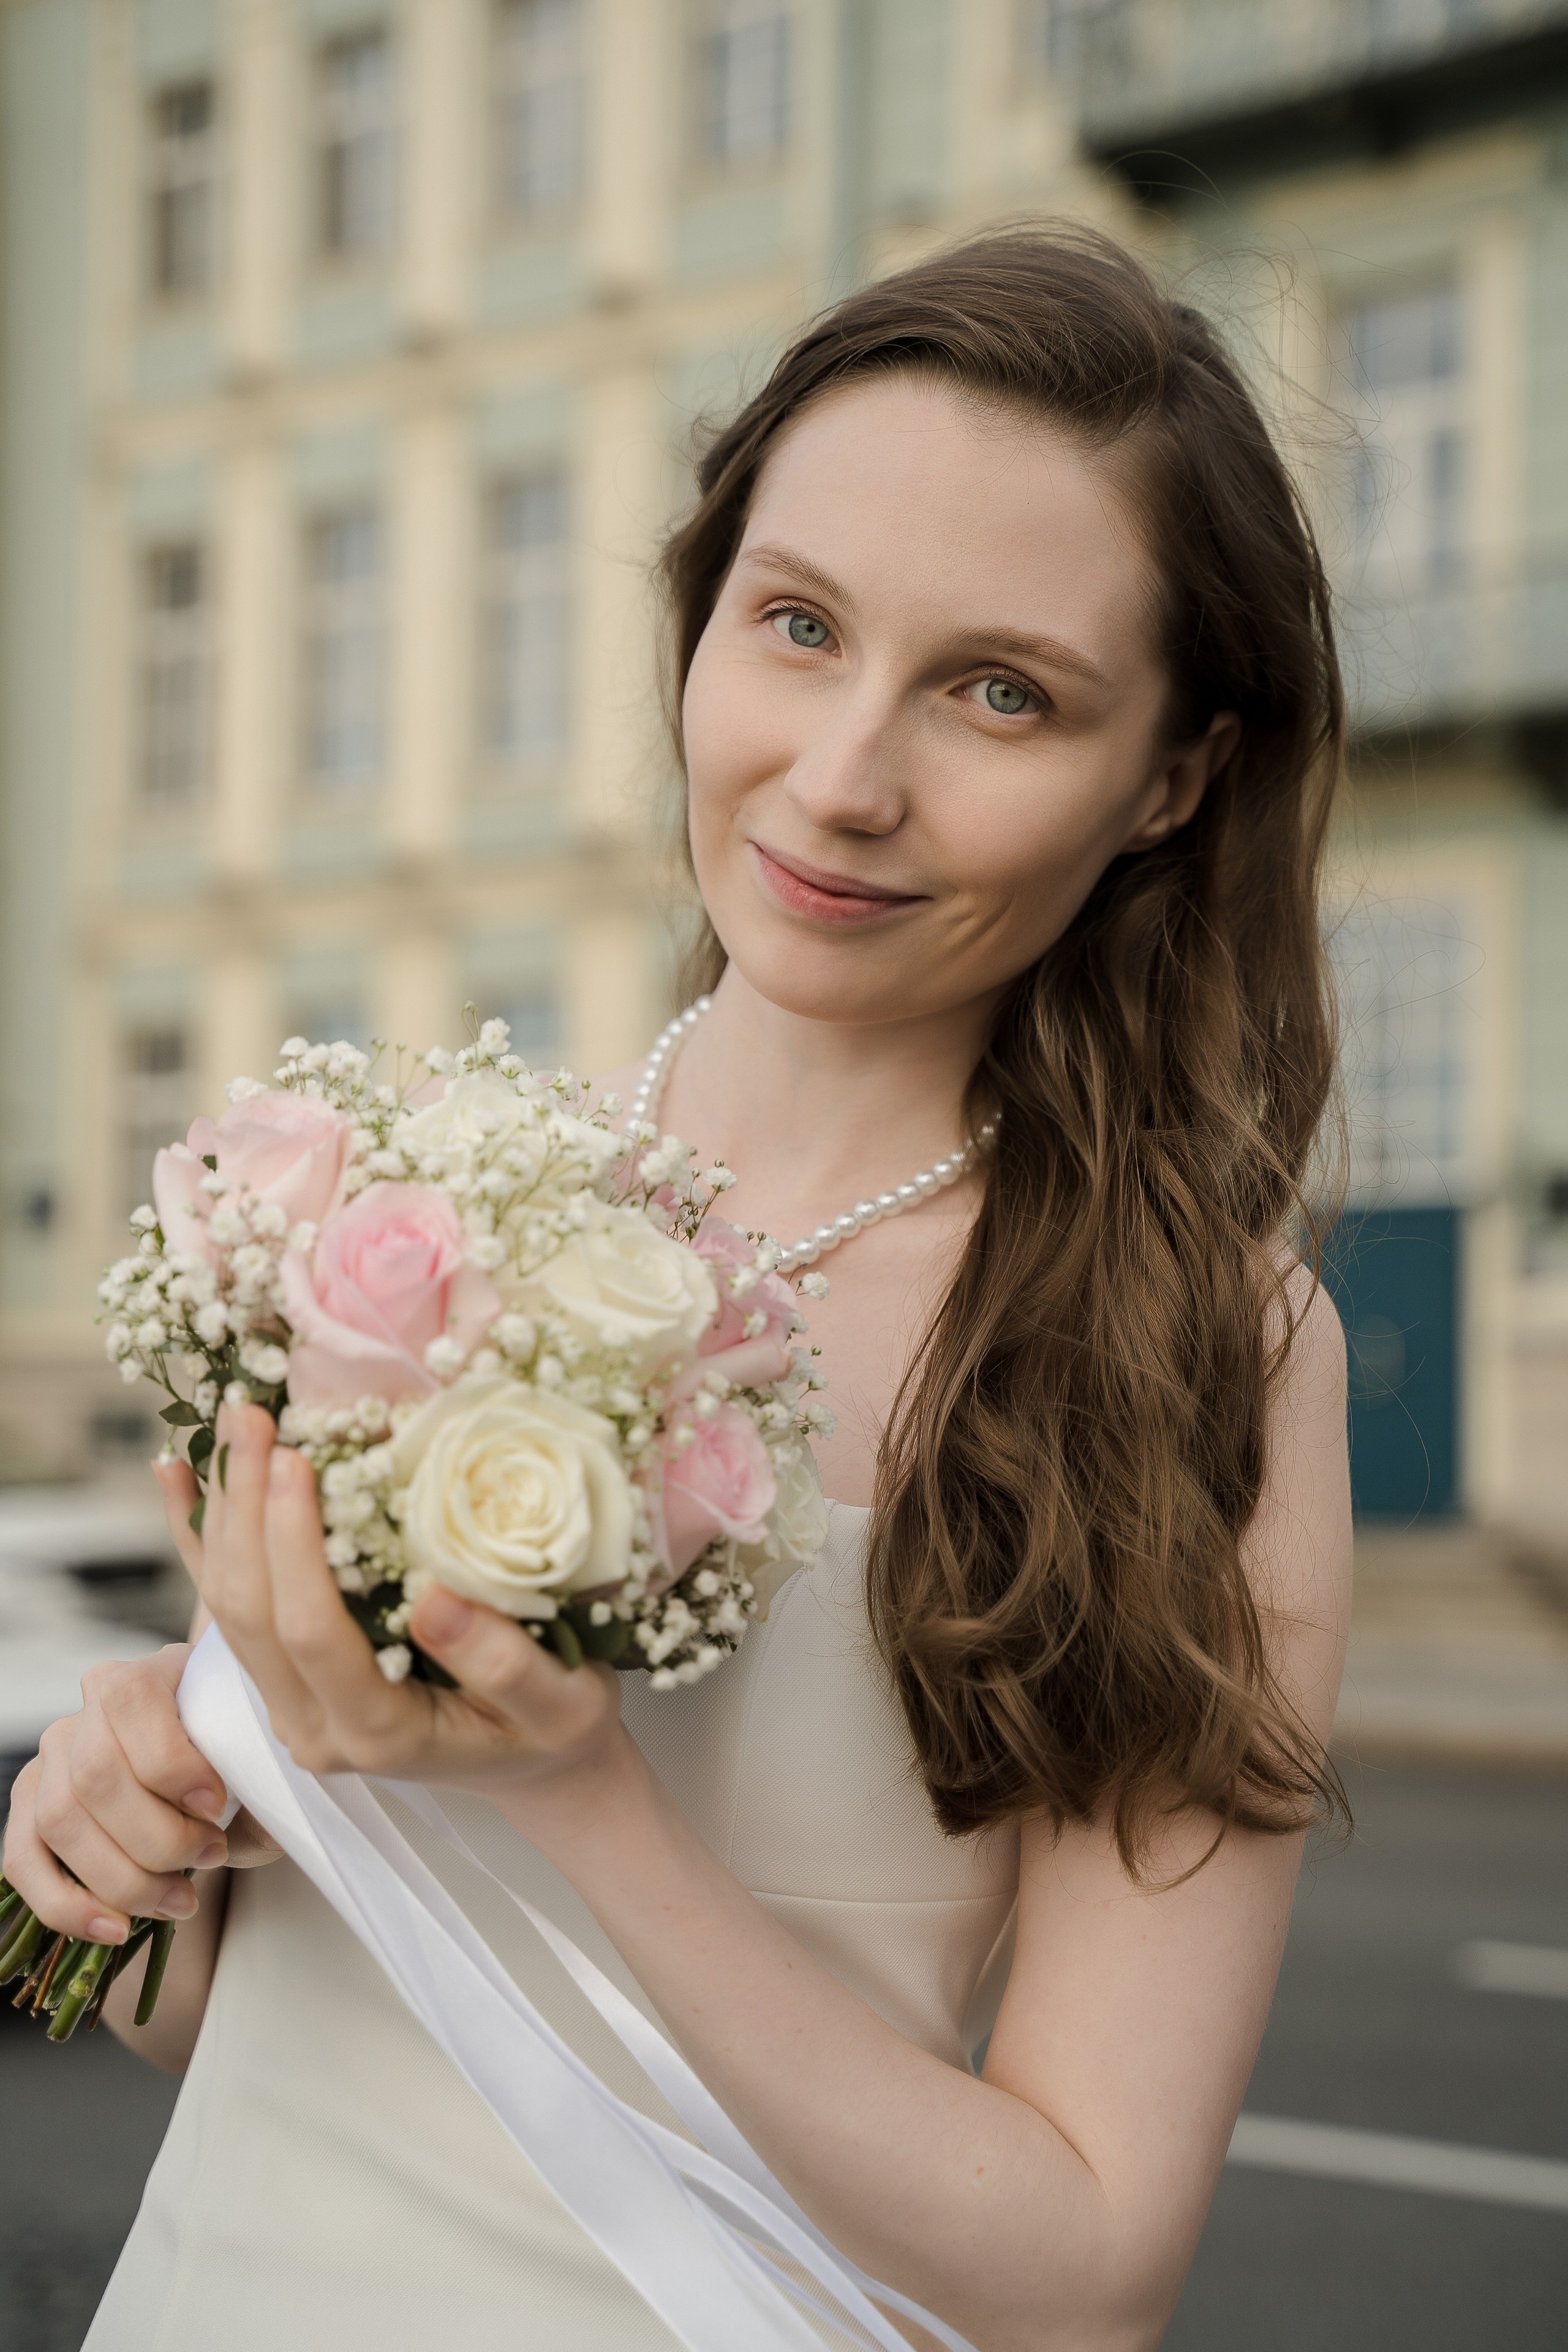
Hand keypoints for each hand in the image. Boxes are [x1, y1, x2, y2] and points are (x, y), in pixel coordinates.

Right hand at [2, 1646, 278, 1948]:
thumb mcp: (258, 1751)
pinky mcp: (31, 1809)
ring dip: (122, 1878)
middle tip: (211, 1857)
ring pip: (59, 1822)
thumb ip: (258, 1768)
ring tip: (180, 1900)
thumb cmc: (238, 1760)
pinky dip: (66, 1905)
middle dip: (157, 1837)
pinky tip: (115, 1928)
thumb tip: (259, 1806)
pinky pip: (23, 1861)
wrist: (217, 1775)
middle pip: (94, 1776)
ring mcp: (52, 1759)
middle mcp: (86, 1709)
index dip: (171, 1765)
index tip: (217, 1807)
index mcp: (146, 1673)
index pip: (131, 1704)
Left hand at [171, 1403, 629, 1812]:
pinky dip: (199, 1536)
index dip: (294, 1546)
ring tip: (233, 1420)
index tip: (294, 1459)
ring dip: (224, 1508)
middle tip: (254, 1415)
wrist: (536, 1763)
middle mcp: (316, 1727)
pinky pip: (228, 1603)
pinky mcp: (288, 1676)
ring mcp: (293, 1705)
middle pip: (252, 1614)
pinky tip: (177, 1473)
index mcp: (379, 1735)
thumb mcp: (563, 1704)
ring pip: (230, 1604)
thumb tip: (435, 1599)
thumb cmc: (558, 1728)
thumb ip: (504, 1665)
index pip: (313, 1634)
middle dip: (245, 1508)